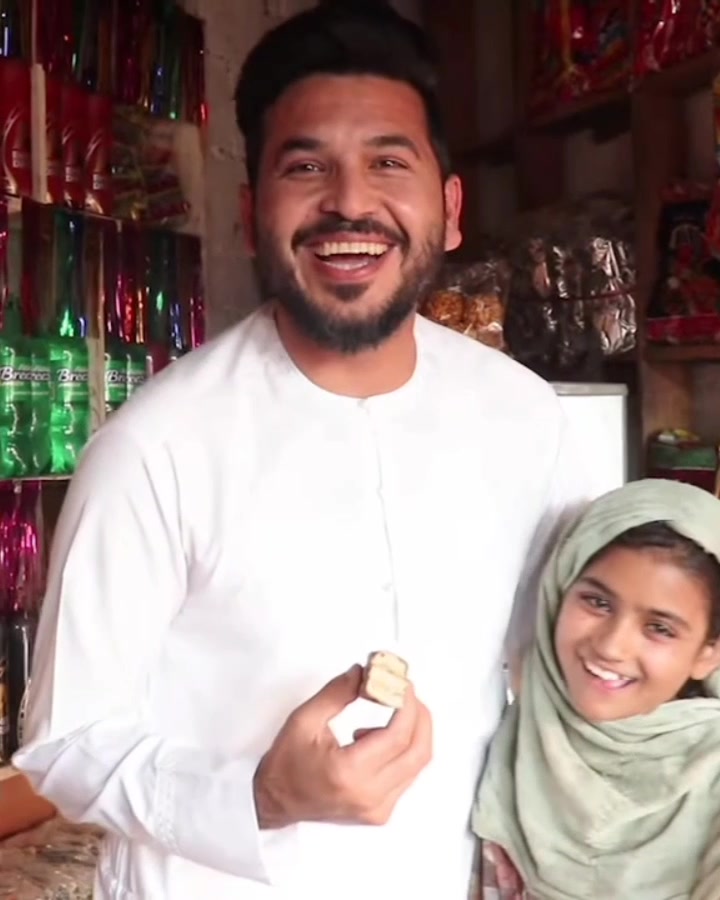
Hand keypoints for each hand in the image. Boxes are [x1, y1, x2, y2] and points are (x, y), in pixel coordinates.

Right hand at [253, 664, 431, 828]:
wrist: (275, 802)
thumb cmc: (285, 764)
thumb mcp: (305, 719)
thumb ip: (337, 692)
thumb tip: (364, 672)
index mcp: (349, 773)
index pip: (397, 735)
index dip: (406, 704)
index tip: (401, 682)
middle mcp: (369, 796)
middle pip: (418, 751)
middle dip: (419, 715)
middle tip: (405, 691)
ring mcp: (377, 808)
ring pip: (417, 763)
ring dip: (412, 731)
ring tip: (390, 710)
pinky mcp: (379, 811)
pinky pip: (407, 775)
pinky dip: (403, 749)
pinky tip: (377, 736)